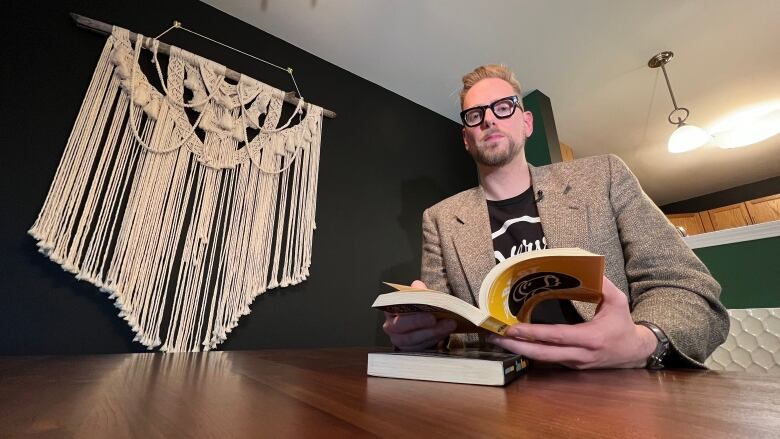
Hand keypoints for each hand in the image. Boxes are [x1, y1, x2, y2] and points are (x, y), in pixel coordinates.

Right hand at [382, 280, 456, 350]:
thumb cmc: (417, 307)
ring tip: (450, 325)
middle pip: (405, 329)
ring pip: (414, 341)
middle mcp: (390, 327)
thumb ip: (418, 291)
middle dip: (425, 325)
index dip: (414, 316)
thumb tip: (417, 285)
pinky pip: (421, 348)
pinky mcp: (408, 350)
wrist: (420, 320)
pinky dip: (435, 340)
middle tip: (441, 321)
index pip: (399, 313)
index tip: (431, 315)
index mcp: (389, 310)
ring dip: (434, 333)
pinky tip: (445, 332)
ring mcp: (399, 341)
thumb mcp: (417, 296)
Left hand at [487, 276, 657, 368]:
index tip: (512, 327)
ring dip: (518, 350)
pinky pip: (547, 360)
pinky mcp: (571, 367)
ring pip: (542, 360)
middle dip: (515, 346)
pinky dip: (529, 352)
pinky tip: (513, 343)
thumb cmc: (623, 324)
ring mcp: (574, 363)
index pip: (556, 336)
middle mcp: (580, 354)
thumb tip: (588, 264)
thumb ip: (602, 283)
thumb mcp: (617, 301)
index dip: (533, 333)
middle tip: (493, 336)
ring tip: (496, 339)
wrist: (635, 352)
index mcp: (590, 338)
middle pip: (542, 354)